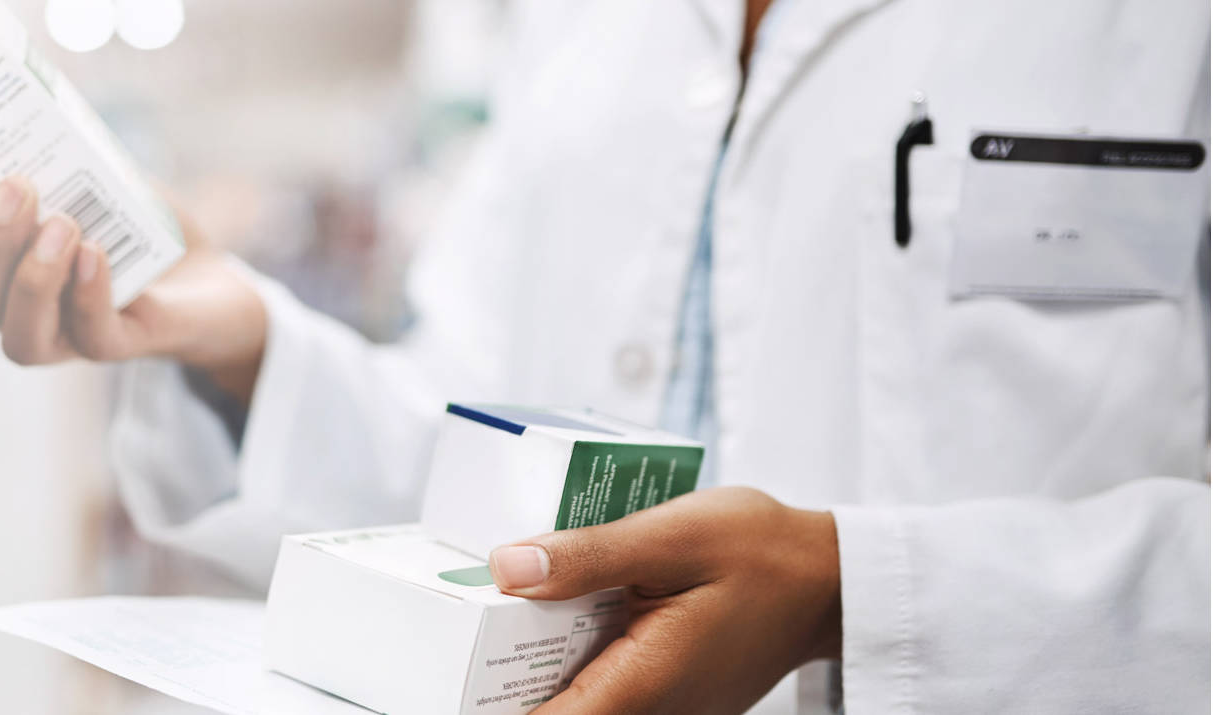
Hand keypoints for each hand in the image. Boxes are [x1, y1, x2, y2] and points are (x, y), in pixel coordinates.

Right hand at [0, 149, 266, 399]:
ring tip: (62, 224)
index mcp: (7, 267)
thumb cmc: (141, 228)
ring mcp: (71, 337)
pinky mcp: (125, 345)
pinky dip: (89, 294)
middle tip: (18, 187)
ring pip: (21, 338)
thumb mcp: (105, 183)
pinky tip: (95, 252)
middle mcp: (25, 310)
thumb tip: (52, 124)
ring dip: (31, 279)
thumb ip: (74, 163)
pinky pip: (94, 338)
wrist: (208, 280)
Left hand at [487, 487, 840, 714]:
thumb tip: (506, 569)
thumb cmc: (762, 550)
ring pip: (582, 704)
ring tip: (498, 626)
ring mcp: (666, 710)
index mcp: (645, 678)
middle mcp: (654, 710)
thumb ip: (587, 556)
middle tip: (463, 642)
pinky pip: (607, 691)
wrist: (831, 577)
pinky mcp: (671, 698)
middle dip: (506, 686)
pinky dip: (575, 664)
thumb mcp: (672, 535)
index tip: (453, 687)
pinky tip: (558, 619)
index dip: (495, 708)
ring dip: (539, 674)